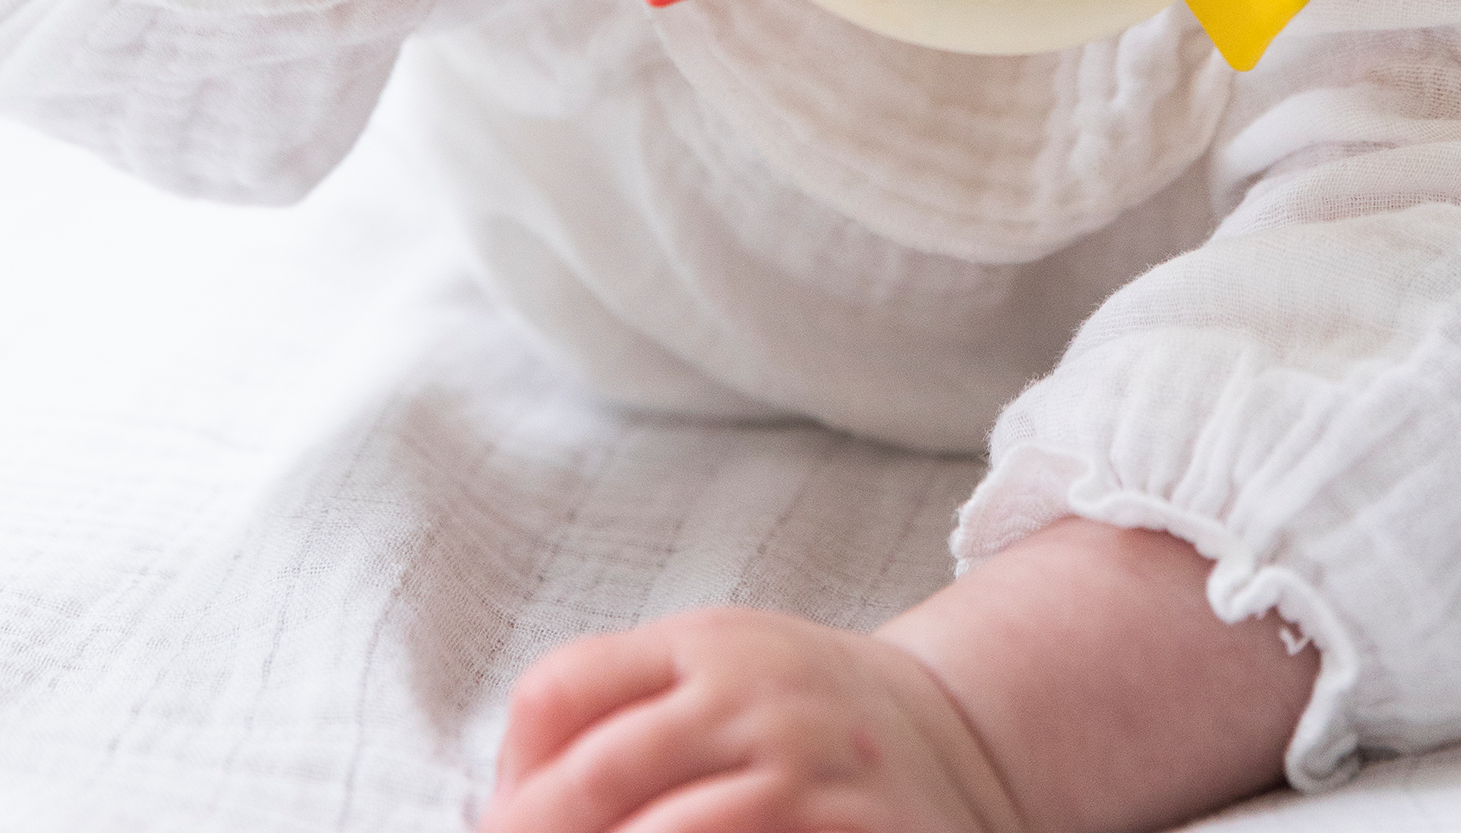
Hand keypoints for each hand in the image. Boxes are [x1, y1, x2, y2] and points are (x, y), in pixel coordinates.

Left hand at [480, 608, 1025, 832]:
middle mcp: (750, 698)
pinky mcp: (856, 830)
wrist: (958, 733)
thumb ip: (623, 710)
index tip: (502, 826)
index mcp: (702, 645)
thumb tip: (507, 798)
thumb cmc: (805, 715)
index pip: (560, 692)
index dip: (511, 777)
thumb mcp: (718, 674)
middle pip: (594, 778)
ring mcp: (805, 769)